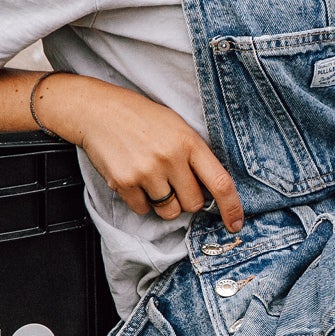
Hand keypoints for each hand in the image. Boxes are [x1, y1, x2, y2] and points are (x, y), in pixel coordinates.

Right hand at [41, 74, 243, 231]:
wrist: (98, 111)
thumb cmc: (142, 119)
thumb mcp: (177, 127)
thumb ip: (194, 156)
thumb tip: (210, 192)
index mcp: (189, 142)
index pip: (220, 182)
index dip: (232, 208)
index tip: (236, 224)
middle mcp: (170, 158)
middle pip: (193, 204)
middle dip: (187, 200)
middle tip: (174, 181)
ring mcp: (146, 172)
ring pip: (169, 211)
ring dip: (164, 203)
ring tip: (152, 177)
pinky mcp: (124, 183)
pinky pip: (143, 209)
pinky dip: (141, 201)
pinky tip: (134, 177)